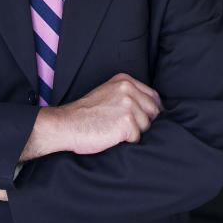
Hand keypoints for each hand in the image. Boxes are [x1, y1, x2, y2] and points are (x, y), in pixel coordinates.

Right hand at [24, 73, 161, 158]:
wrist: (67, 124)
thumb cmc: (86, 114)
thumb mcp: (108, 94)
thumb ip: (129, 95)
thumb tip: (155, 109)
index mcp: (125, 80)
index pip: (153, 96)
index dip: (151, 111)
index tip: (143, 120)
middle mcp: (128, 89)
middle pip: (153, 111)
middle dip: (144, 122)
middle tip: (124, 127)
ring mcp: (128, 104)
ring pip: (147, 126)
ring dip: (134, 132)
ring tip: (114, 130)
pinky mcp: (127, 121)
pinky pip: (137, 137)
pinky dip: (126, 141)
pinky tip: (111, 136)